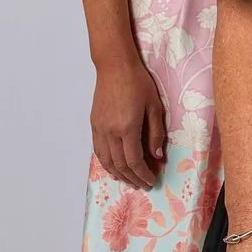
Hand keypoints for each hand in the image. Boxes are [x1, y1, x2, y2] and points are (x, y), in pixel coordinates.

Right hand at [91, 49, 166, 188]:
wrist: (115, 67)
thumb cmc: (139, 83)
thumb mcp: (155, 107)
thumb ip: (155, 133)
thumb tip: (157, 156)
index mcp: (127, 128)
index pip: (134, 161)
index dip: (143, 174)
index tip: (151, 181)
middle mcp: (110, 132)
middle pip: (120, 164)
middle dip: (132, 178)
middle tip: (142, 185)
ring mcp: (99, 128)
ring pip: (106, 160)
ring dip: (118, 174)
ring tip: (129, 181)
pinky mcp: (94, 124)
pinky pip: (98, 150)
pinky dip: (106, 163)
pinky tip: (114, 167)